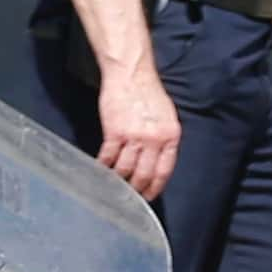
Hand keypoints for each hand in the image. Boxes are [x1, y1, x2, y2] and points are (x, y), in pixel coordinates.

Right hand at [96, 63, 180, 201]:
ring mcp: (134, 137)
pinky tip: (101, 170)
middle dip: (136, 190)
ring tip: (114, 186)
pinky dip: (103, 167)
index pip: (164, 171)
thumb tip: (159, 159)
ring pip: (125, 170)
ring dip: (119, 181)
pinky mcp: (115, 132)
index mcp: (170, 136)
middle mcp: (154, 140)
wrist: (131, 74)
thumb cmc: (148, 92)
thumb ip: (164, 138)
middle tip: (130, 197)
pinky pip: (108, 157)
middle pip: (144, 175)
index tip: (149, 196)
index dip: (155, 187)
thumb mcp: (167, 116)